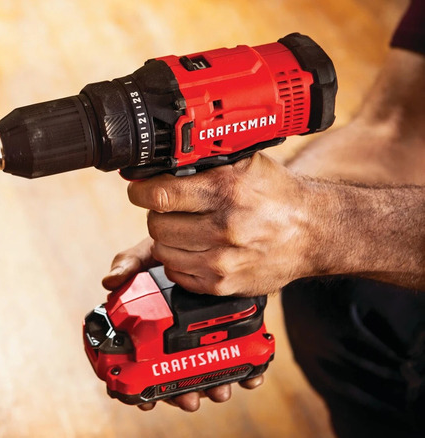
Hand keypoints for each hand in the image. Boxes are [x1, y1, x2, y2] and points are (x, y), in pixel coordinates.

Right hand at [102, 238, 264, 411]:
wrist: (224, 233)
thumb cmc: (178, 246)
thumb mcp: (152, 253)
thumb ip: (130, 264)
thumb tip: (109, 282)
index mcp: (150, 323)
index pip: (138, 362)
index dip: (138, 384)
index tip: (144, 400)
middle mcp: (174, 336)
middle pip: (171, 377)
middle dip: (178, 395)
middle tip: (187, 400)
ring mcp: (203, 336)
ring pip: (204, 373)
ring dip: (210, 389)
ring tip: (219, 391)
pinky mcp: (232, 332)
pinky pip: (238, 359)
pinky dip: (245, 372)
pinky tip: (251, 376)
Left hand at [126, 153, 313, 296]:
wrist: (315, 232)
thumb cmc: (276, 194)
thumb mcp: (245, 163)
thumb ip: (203, 161)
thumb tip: (157, 163)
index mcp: (226, 191)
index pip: (159, 195)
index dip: (141, 191)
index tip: (140, 190)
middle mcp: (225, 227)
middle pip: (156, 224)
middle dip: (158, 214)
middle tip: (173, 209)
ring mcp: (223, 261)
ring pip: (162, 251)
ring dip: (167, 239)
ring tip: (186, 228)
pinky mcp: (223, 285)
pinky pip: (176, 274)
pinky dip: (178, 261)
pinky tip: (196, 248)